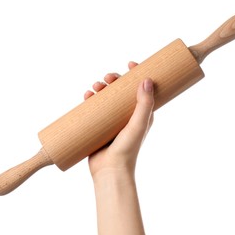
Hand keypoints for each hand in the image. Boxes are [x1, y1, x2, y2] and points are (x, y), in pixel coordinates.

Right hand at [83, 61, 154, 180]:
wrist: (110, 171)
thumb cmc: (128, 149)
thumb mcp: (139, 125)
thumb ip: (144, 104)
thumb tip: (147, 79)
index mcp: (141, 113)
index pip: (141, 89)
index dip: (137, 74)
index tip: (131, 64)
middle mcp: (128, 115)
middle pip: (121, 91)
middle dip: (114, 79)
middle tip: (107, 77)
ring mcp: (113, 120)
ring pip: (107, 97)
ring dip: (101, 87)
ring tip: (94, 87)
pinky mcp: (100, 126)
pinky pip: (95, 108)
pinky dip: (91, 99)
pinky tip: (87, 95)